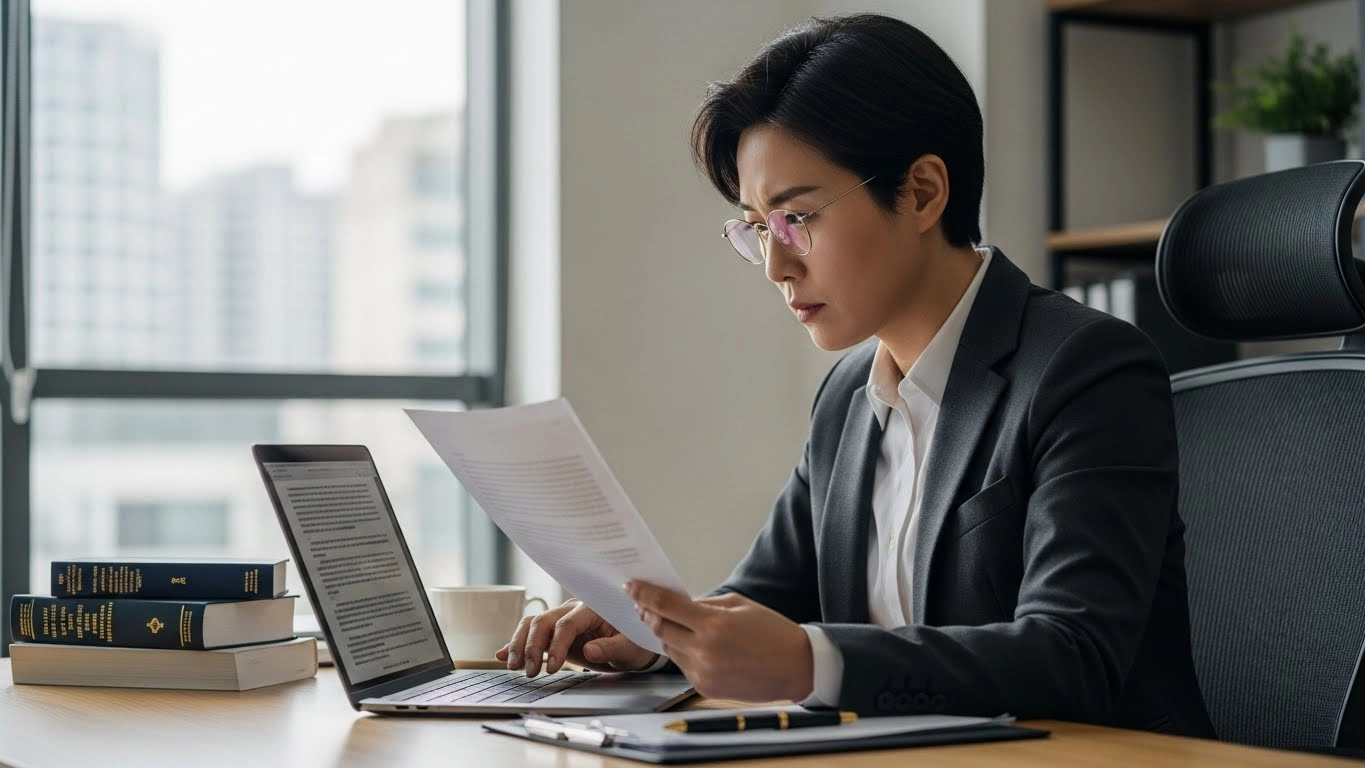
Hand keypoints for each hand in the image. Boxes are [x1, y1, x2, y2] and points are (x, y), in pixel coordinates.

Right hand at [495, 598, 658, 675]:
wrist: (632, 642)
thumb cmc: (634, 641)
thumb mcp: (630, 647)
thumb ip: (611, 648)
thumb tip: (590, 650)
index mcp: (591, 609)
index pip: (567, 623)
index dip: (557, 645)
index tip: (552, 667)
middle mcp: (571, 610)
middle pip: (543, 621)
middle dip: (532, 646)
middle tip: (531, 672)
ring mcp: (560, 619)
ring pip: (532, 624)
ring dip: (519, 645)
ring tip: (513, 667)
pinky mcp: (553, 632)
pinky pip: (530, 633)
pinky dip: (514, 644)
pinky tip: (500, 656)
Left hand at [625, 580, 813, 701]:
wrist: (796, 667)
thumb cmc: (772, 631)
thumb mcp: (739, 605)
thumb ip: (705, 605)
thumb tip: (677, 604)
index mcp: (714, 624)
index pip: (665, 606)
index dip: (643, 594)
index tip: (630, 586)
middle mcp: (704, 650)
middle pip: (659, 629)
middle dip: (647, 614)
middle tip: (641, 603)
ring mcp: (703, 672)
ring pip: (668, 649)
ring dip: (664, 634)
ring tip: (669, 623)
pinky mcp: (705, 688)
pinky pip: (682, 666)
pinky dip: (682, 653)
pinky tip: (692, 645)